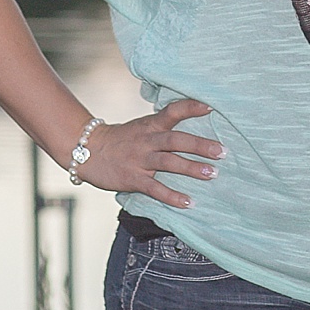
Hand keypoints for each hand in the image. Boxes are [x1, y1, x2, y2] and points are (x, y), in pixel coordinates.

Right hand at [81, 98, 222, 200]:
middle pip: (176, 140)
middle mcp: (147, 140)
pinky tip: (189, 203)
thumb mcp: (141, 127)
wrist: (88, 150)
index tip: (211, 106)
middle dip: (200, 145)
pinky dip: (172, 196)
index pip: (172, 111)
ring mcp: (140, 160)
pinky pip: (155, 188)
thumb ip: (162, 128)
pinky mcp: (133, 178)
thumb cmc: (120, 141)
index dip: (191, 108)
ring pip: (169, 162)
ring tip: (212, 174)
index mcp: (150, 125)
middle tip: (222, 152)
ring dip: (192, 168)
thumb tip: (191, 132)